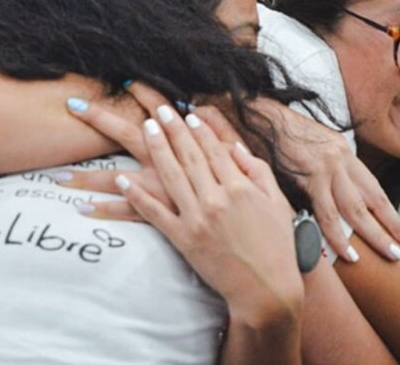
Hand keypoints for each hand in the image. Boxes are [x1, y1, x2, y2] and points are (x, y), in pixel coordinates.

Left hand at [115, 90, 303, 326]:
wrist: (266, 290)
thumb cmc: (277, 246)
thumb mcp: (276, 203)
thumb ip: (258, 172)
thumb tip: (235, 148)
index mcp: (240, 188)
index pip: (214, 149)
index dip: (200, 130)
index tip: (188, 113)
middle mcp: (217, 199)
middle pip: (189, 156)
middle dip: (174, 129)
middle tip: (160, 110)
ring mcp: (197, 219)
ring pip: (170, 176)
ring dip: (156, 149)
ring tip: (145, 128)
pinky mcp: (183, 240)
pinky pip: (154, 213)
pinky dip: (135, 196)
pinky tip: (122, 179)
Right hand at [248, 100, 399, 261]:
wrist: (259, 115)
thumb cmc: (279, 134)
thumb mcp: (312, 147)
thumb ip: (326, 170)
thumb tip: (332, 197)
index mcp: (343, 153)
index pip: (374, 189)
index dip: (390, 214)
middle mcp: (341, 158)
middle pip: (373, 200)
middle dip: (392, 227)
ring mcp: (326, 167)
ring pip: (355, 208)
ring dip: (372, 235)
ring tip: (388, 255)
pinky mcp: (308, 175)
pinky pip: (325, 212)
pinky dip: (336, 235)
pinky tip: (345, 252)